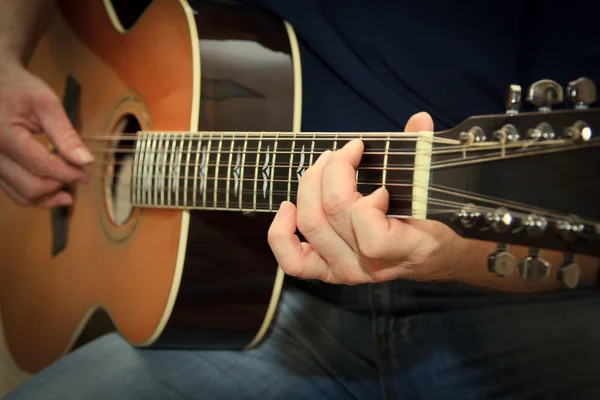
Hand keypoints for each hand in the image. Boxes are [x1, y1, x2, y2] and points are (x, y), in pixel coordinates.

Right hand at [0, 59, 92, 207]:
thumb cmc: (18, 88)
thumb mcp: (46, 104)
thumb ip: (66, 134)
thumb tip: (85, 161)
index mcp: (3, 135)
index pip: (42, 165)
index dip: (69, 173)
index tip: (86, 174)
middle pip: (30, 186)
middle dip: (59, 185)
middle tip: (79, 177)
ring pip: (20, 195)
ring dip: (48, 197)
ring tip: (68, 191)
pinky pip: (13, 190)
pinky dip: (35, 194)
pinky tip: (53, 188)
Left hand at [267, 112, 463, 284]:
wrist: (432, 257)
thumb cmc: (434, 223)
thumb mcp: (435, 191)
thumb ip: (425, 154)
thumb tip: (419, 119)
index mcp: (404, 250)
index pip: (372, 236)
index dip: (369, 204)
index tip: (383, 188)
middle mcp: (370, 266)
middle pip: (332, 214)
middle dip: (334, 171)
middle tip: (346, 151)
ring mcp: (346, 271)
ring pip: (310, 224)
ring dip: (310, 185)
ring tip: (323, 164)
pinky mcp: (327, 271)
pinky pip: (293, 260)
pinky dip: (281, 233)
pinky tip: (288, 207)